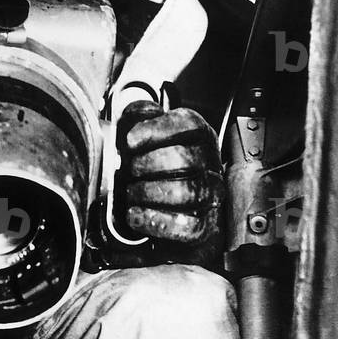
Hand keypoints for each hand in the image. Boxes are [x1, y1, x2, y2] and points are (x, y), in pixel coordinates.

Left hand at [120, 101, 223, 251]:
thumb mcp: (144, 138)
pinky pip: (187, 226)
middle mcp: (209, 164)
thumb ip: (140, 119)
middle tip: (127, 170)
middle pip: (186, 159)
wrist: (159, 213)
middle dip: (148, 164)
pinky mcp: (204, 227)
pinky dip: (155, 221)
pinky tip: (134, 215)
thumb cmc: (151, 170)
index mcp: (198, 137)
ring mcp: (210, 196)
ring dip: (150, 192)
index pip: (189, 124)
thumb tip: (140, 112)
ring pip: (189, 192)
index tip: (130, 140)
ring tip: (129, 193)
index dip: (158, 129)